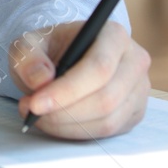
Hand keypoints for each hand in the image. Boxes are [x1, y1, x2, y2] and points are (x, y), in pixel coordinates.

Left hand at [8, 20, 150, 138]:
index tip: (35, 104)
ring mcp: (139, 89)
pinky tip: (55, 122)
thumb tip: (41, 80)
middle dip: (64, 112)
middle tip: (31, 111)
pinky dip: (77, 132)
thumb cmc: (50, 48)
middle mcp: (134, 61)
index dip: (67, 90)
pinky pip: (108, 132)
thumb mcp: (29, 44)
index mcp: (113, 34)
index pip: (99, 67)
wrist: (64, 57)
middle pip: (106, 98)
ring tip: (37, 115)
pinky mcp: (135, 113)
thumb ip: (28, 57)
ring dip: (67, 125)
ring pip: (108, 120)